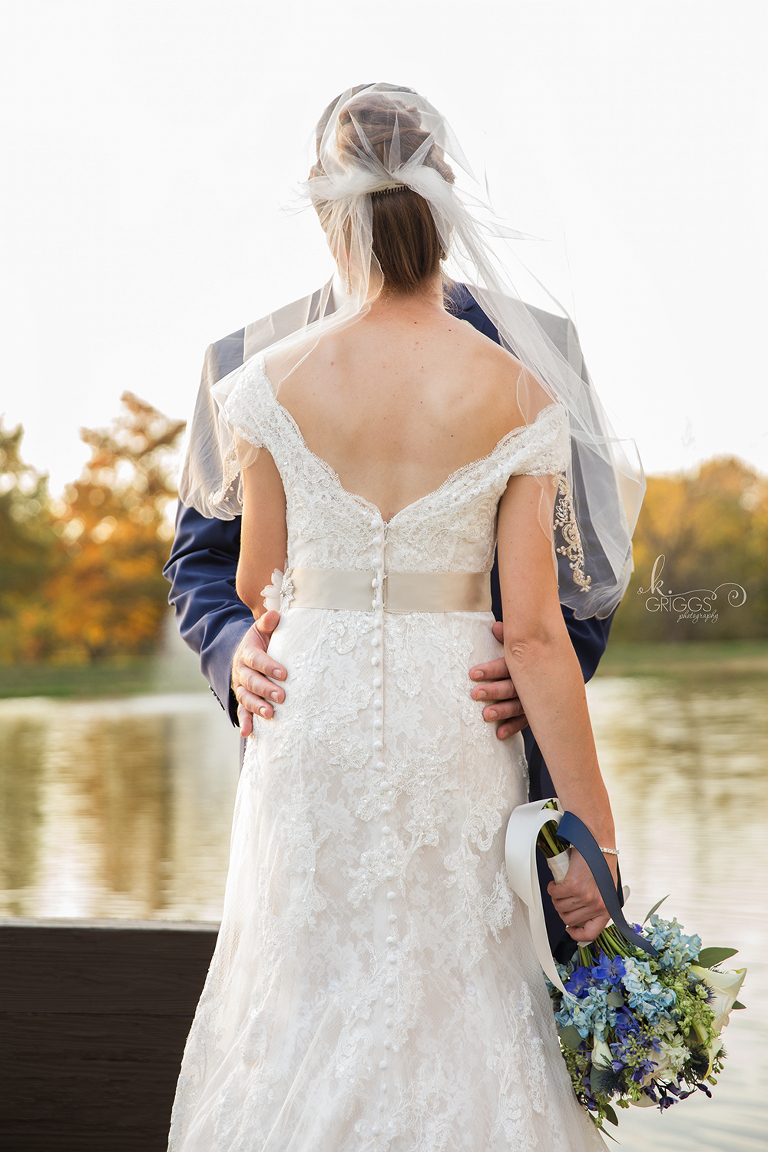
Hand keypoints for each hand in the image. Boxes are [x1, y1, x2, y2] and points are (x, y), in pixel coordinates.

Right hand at [231, 610, 286, 736]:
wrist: (246, 653)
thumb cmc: (262, 641)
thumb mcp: (263, 630)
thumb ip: (268, 623)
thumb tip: (275, 614)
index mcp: (247, 652)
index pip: (256, 659)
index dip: (268, 666)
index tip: (283, 673)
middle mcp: (241, 671)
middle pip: (252, 682)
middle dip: (266, 689)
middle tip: (282, 696)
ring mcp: (241, 687)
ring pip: (246, 698)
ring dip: (257, 707)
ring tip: (270, 714)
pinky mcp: (243, 699)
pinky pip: (242, 712)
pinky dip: (245, 722)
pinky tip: (248, 733)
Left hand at [469, 621, 527, 739]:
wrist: (558, 668)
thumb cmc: (530, 655)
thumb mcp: (520, 644)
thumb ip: (508, 637)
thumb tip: (497, 627)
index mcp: (526, 663)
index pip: (507, 665)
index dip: (490, 670)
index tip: (472, 674)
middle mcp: (532, 682)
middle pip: (512, 687)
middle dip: (493, 691)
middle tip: (475, 694)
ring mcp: (536, 699)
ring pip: (518, 705)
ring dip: (502, 711)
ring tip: (486, 715)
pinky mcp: (536, 712)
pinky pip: (525, 721)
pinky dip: (512, 727)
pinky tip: (499, 734)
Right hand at [547, 849, 617, 943]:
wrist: (597, 841)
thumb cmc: (601, 860)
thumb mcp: (605, 888)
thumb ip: (596, 903)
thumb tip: (581, 915)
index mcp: (607, 907)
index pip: (591, 933)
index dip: (577, 934)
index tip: (570, 929)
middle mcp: (597, 904)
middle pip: (569, 919)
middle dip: (562, 909)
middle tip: (564, 898)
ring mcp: (585, 896)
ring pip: (560, 907)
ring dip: (556, 898)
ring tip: (561, 887)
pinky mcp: (573, 886)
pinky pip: (555, 894)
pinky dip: (552, 888)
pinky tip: (556, 882)